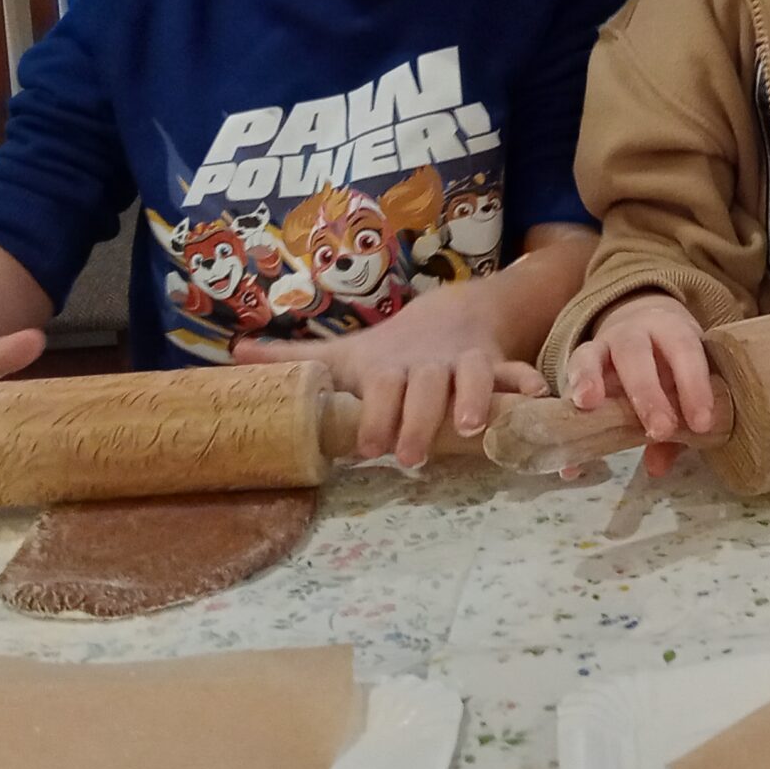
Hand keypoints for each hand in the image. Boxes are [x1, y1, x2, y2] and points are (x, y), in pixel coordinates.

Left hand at [233, 308, 544, 465]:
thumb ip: (295, 358)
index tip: (370, 448)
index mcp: (389, 366)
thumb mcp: (347, 354)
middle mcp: (427, 365)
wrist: (454, 312)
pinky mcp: (496, 365)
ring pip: (474, 377)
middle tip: (411, 456)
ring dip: (475, 400)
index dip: (377, 414)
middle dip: (420, 420)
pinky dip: (528, 385)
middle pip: (425, 387)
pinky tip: (537, 400)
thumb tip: (232, 354)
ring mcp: (464, 363)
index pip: (382, 388)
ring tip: (473, 430)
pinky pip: (517, 372)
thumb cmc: (392, 349)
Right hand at [564, 294, 713, 477]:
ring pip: (591, 355)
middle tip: (660, 429)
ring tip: (587, 404)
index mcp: (670, 330)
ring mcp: (601, 345)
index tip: (702, 424)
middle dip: (646, 393)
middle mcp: (633, 333)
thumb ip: (678, 422)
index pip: (685, 351)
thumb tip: (657, 467)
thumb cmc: (671, 362)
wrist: (643, 327)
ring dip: (588, 379)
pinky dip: (565, 413)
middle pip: (636, 355)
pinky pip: (567, 382)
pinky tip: (570, 457)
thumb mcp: (684, 380)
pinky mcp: (578, 363)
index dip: (695, 386)